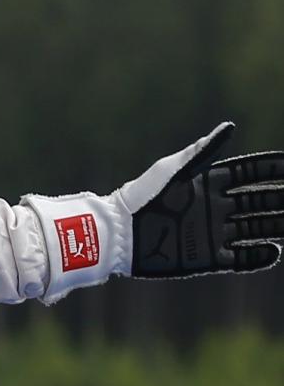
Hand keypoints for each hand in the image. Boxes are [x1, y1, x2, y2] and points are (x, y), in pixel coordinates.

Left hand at [124, 124, 283, 276]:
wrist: (119, 235)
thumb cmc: (141, 197)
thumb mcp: (171, 171)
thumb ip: (201, 152)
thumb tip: (230, 126)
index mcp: (208, 184)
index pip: (250, 174)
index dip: (271, 169)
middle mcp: (216, 208)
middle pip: (259, 201)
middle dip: (281, 198)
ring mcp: (213, 233)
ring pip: (256, 228)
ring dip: (278, 226)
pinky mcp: (207, 258)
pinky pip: (240, 259)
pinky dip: (258, 257)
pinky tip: (274, 251)